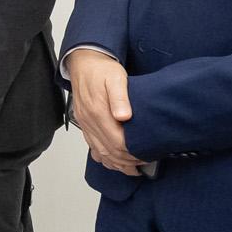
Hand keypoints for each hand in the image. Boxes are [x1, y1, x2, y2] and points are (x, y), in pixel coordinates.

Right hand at [66, 48, 146, 175]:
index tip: (147, 154)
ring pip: (100, 152)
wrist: (84, 63)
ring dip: (116, 163)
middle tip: (144, 163)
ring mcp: (86, 124)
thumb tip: (123, 116)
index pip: (116, 142)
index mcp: (98, 112)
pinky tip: (113, 161)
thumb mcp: (116, 77)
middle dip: (127, 161)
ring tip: (132, 168)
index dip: (132, 152)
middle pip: (109, 151)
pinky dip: (104, 158)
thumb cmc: (102, 70)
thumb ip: (120, 97)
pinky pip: (92, 147)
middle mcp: (90, 121)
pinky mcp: (85, 124)